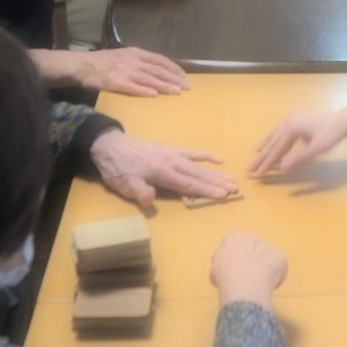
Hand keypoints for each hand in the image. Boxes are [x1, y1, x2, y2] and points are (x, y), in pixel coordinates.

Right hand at [76, 47, 188, 96]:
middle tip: (187, 87)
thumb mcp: (123, 55)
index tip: (184, 76)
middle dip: (174, 79)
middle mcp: (133, 61)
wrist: (82, 65)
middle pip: (158, 70)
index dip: (173, 68)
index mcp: (136, 53)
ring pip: (149, 79)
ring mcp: (124, 71)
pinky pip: (132, 87)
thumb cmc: (103, 61)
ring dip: (164, 86)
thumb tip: (156, 69)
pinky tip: (154, 95)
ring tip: (176, 92)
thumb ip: (139, 61)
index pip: (160, 60)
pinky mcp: (115, 82)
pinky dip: (144, 91)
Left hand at [89, 129, 236, 209]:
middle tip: (235, 189)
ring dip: (216, 173)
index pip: (188, 184)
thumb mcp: (124, 183)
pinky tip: (219, 160)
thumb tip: (150, 200)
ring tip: (232, 179)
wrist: (111, 146)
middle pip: (198, 175)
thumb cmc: (118, 169)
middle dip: (217, 182)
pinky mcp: (171, 150)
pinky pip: (192, 153)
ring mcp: (173, 154)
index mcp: (161, 172)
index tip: (222, 195)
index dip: (205, 191)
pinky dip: (206, 156)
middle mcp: (171, 162)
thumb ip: (138, 191)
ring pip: (198, 166)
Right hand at [210, 231, 287, 308]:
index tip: (233, 266)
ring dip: (264, 266)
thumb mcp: (215, 268)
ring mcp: (268, 246)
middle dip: (251, 258)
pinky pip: (279, 267)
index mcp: (234, 237)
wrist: (244, 283)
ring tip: (258, 283)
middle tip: (247, 275)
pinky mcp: (281, 258)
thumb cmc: (225, 276)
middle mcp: (252, 237)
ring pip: (267, 256)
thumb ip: (222, 261)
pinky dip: (276, 275)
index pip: (234, 240)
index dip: (235, 253)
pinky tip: (269, 286)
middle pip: (253, 246)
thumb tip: (228, 264)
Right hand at [248, 110, 346, 175]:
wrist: (343, 120)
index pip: (276, 151)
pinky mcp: (296, 120)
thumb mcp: (317, 149)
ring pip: (274, 136)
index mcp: (292, 128)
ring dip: (264, 147)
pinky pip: (279, 131)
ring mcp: (291, 120)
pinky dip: (271, 139)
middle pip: (272, 143)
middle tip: (247, 169)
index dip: (266, 164)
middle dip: (260, 157)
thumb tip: (281, 167)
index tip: (257, 175)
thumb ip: (300, 158)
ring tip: (254, 156)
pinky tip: (269, 142)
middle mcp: (288, 122)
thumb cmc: (332, 135)